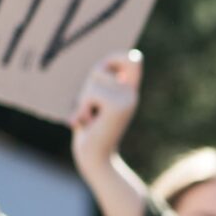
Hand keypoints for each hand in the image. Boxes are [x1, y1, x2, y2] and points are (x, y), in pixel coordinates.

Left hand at [70, 52, 142, 176]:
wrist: (96, 159)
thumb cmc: (91, 131)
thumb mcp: (95, 104)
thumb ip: (99, 85)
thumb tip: (101, 70)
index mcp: (128, 92)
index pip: (132, 60)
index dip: (116, 56)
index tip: (104, 70)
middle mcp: (131, 93)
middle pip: (99, 68)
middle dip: (86, 87)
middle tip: (89, 109)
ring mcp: (127, 99)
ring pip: (93, 80)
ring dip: (83, 99)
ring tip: (89, 117)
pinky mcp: (117, 106)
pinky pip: (92, 93)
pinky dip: (83, 108)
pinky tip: (89, 122)